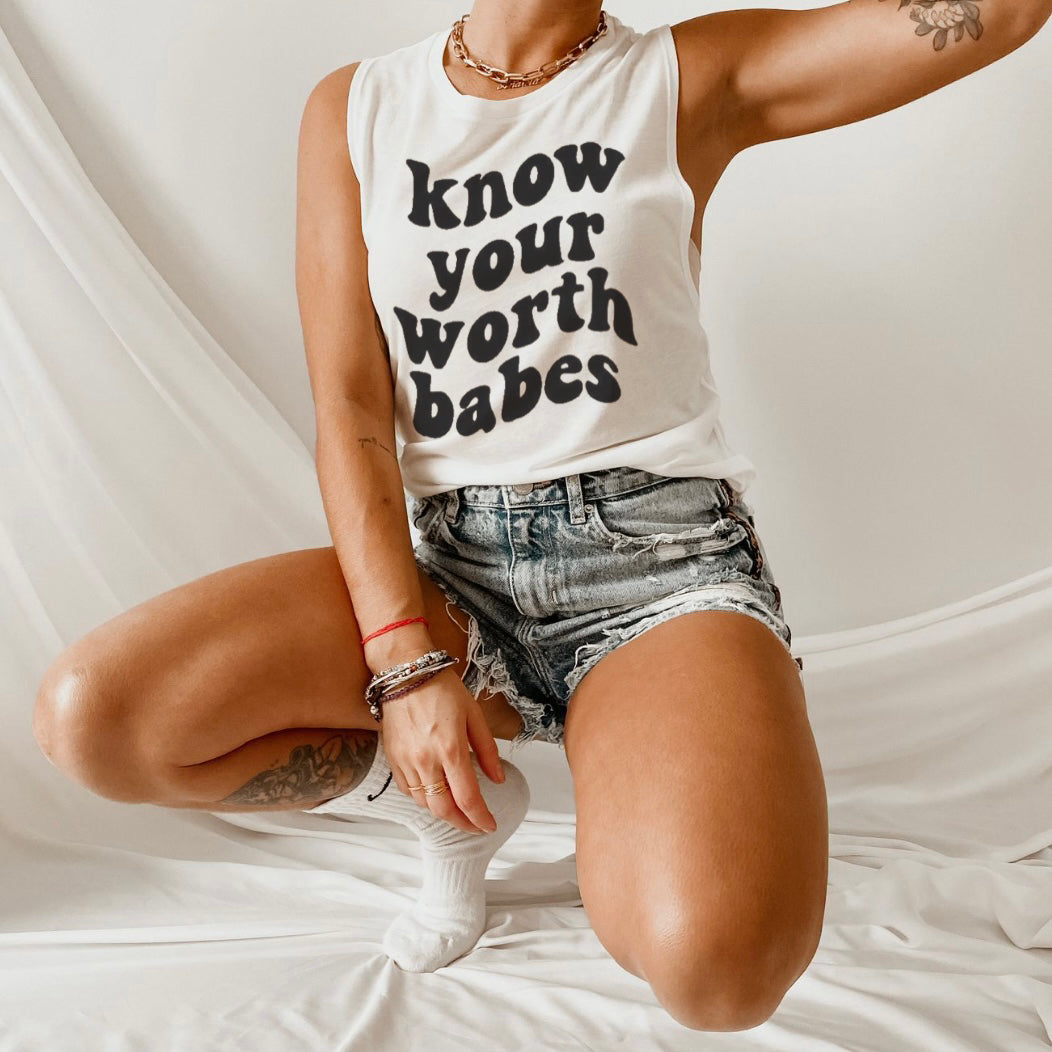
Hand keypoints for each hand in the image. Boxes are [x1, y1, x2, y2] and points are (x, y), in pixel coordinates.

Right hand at [379, 666, 505, 833]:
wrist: (405, 673)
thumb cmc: (441, 689)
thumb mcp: (474, 715)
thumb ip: (487, 751)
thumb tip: (497, 779)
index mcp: (451, 749)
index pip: (468, 798)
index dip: (481, 818)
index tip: (490, 825)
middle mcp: (426, 761)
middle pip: (444, 810)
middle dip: (463, 824)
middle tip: (476, 825)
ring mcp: (406, 762)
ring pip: (425, 804)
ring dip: (443, 812)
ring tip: (458, 809)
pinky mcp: (392, 760)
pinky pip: (408, 791)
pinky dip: (423, 799)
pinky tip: (435, 793)